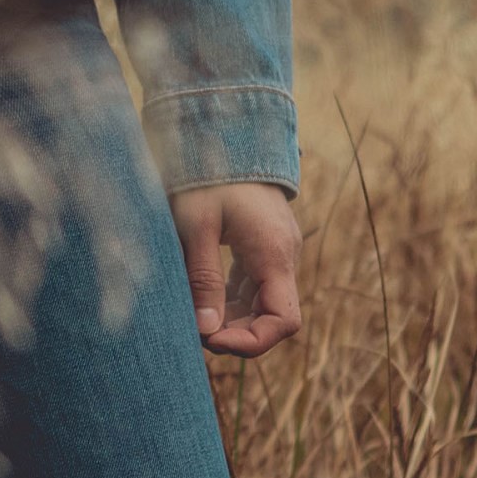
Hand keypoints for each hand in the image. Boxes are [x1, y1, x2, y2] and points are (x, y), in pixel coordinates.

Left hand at [170, 182, 303, 358]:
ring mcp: (276, 251)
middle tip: (193, 333)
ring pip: (261, 303)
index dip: (252, 342)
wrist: (226, 135)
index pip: (284, 321)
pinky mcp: (263, 246)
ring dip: (231, 318)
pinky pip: (253, 285)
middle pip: (273, 316)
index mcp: (274, 254)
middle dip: (236, 334)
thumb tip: (205, 331)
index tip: (211, 341)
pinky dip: (230, 300)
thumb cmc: (208, 176)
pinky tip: (201, 300)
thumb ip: (203, 278)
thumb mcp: (196, 226)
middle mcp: (283, 256)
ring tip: (192, 318)